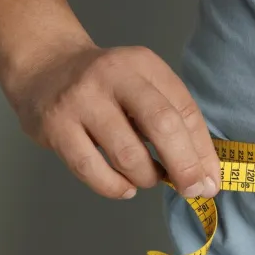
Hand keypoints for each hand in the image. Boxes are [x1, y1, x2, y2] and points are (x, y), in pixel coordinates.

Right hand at [2, 40, 220, 199]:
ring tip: (149, 178)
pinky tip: (124, 188)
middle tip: (194, 190)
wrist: (43, 66)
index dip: (203, 150)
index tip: (212, 180)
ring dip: (146, 177)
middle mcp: (114, 76)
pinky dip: (114, 186)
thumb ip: (174, 123)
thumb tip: (204, 175)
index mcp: (145, 65)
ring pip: (127, 153)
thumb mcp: (144, 87)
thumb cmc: (107, 87)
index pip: (185, 111)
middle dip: (185, 166)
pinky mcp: (55, 126)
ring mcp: (81, 100)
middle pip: (162, 125)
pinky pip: (91, 169)